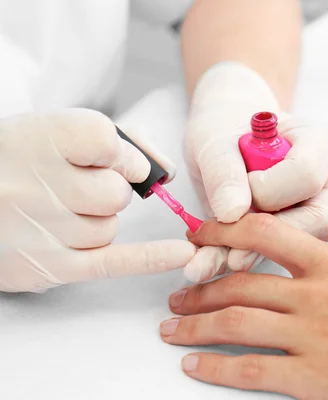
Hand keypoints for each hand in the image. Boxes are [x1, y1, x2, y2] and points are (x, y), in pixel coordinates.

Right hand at [0, 109, 195, 292]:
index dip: (123, 155)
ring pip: (109, 228)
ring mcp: (41, 227)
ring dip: (97, 222)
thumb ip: (121, 141)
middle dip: (110, 192)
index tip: (117, 161)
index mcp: (40, 139)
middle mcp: (36, 183)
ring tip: (59, 214)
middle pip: (115, 194)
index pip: (107, 142)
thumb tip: (166, 171)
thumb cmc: (23, 163)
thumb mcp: (58, 134)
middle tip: (78, 189)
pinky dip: (150, 258)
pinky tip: (180, 254)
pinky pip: (113, 262)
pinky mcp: (49, 265)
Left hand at [183, 62, 327, 281]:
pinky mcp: (302, 238)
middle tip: (221, 225)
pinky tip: (209, 262)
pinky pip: (278, 258)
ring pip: (302, 246)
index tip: (239, 183)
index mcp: (319, 144)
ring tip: (205, 254)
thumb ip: (224, 172)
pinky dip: (239, 261)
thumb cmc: (226, 130)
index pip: (306, 176)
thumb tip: (232, 213)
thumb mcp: (215, 142)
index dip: (266, 188)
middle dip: (264, 230)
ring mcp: (321, 212)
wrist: (225, 142)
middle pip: (317, 219)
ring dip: (249, 253)